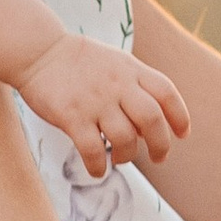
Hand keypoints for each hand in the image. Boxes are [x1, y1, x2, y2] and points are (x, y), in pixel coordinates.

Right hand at [16, 29, 190, 176]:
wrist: (38, 51)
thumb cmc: (78, 61)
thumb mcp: (115, 61)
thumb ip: (135, 85)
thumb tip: (149, 125)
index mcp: (131, 69)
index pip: (166, 93)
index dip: (179, 116)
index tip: (182, 134)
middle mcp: (117, 84)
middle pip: (152, 119)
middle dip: (160, 144)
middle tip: (159, 157)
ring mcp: (95, 101)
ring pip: (125, 138)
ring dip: (127, 155)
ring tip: (119, 158)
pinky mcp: (71, 116)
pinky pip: (92, 149)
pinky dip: (98, 166)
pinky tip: (96, 169)